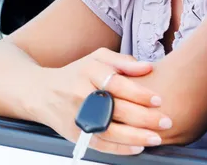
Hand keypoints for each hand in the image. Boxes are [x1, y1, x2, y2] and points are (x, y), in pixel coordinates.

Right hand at [38, 48, 171, 155]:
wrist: (41, 92)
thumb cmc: (75, 73)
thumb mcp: (95, 58)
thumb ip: (122, 61)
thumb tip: (148, 67)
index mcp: (88, 72)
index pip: (116, 83)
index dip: (139, 93)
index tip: (158, 99)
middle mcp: (80, 93)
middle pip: (115, 108)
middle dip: (144, 117)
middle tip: (166, 120)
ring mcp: (76, 115)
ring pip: (109, 130)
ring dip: (135, 137)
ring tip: (156, 138)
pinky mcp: (74, 133)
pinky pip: (99, 144)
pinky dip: (120, 148)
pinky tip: (137, 147)